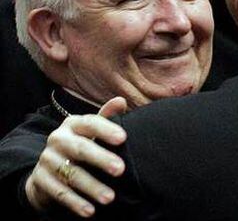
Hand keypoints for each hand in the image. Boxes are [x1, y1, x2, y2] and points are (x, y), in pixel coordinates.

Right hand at [25, 97, 126, 217]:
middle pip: (80, 148)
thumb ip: (106, 116)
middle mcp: (58, 139)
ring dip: (91, 187)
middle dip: (101, 159)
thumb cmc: (79, 142)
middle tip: (120, 169)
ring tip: (110, 197)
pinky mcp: (40, 180)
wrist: (47, 166)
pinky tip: (90, 211)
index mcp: (72, 123)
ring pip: (71, 174)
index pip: (90, 123)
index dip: (106, 129)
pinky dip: (75, 202)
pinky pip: (59, 193)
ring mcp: (47, 159)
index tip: (123, 138)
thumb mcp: (90, 129)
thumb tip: (121, 101)